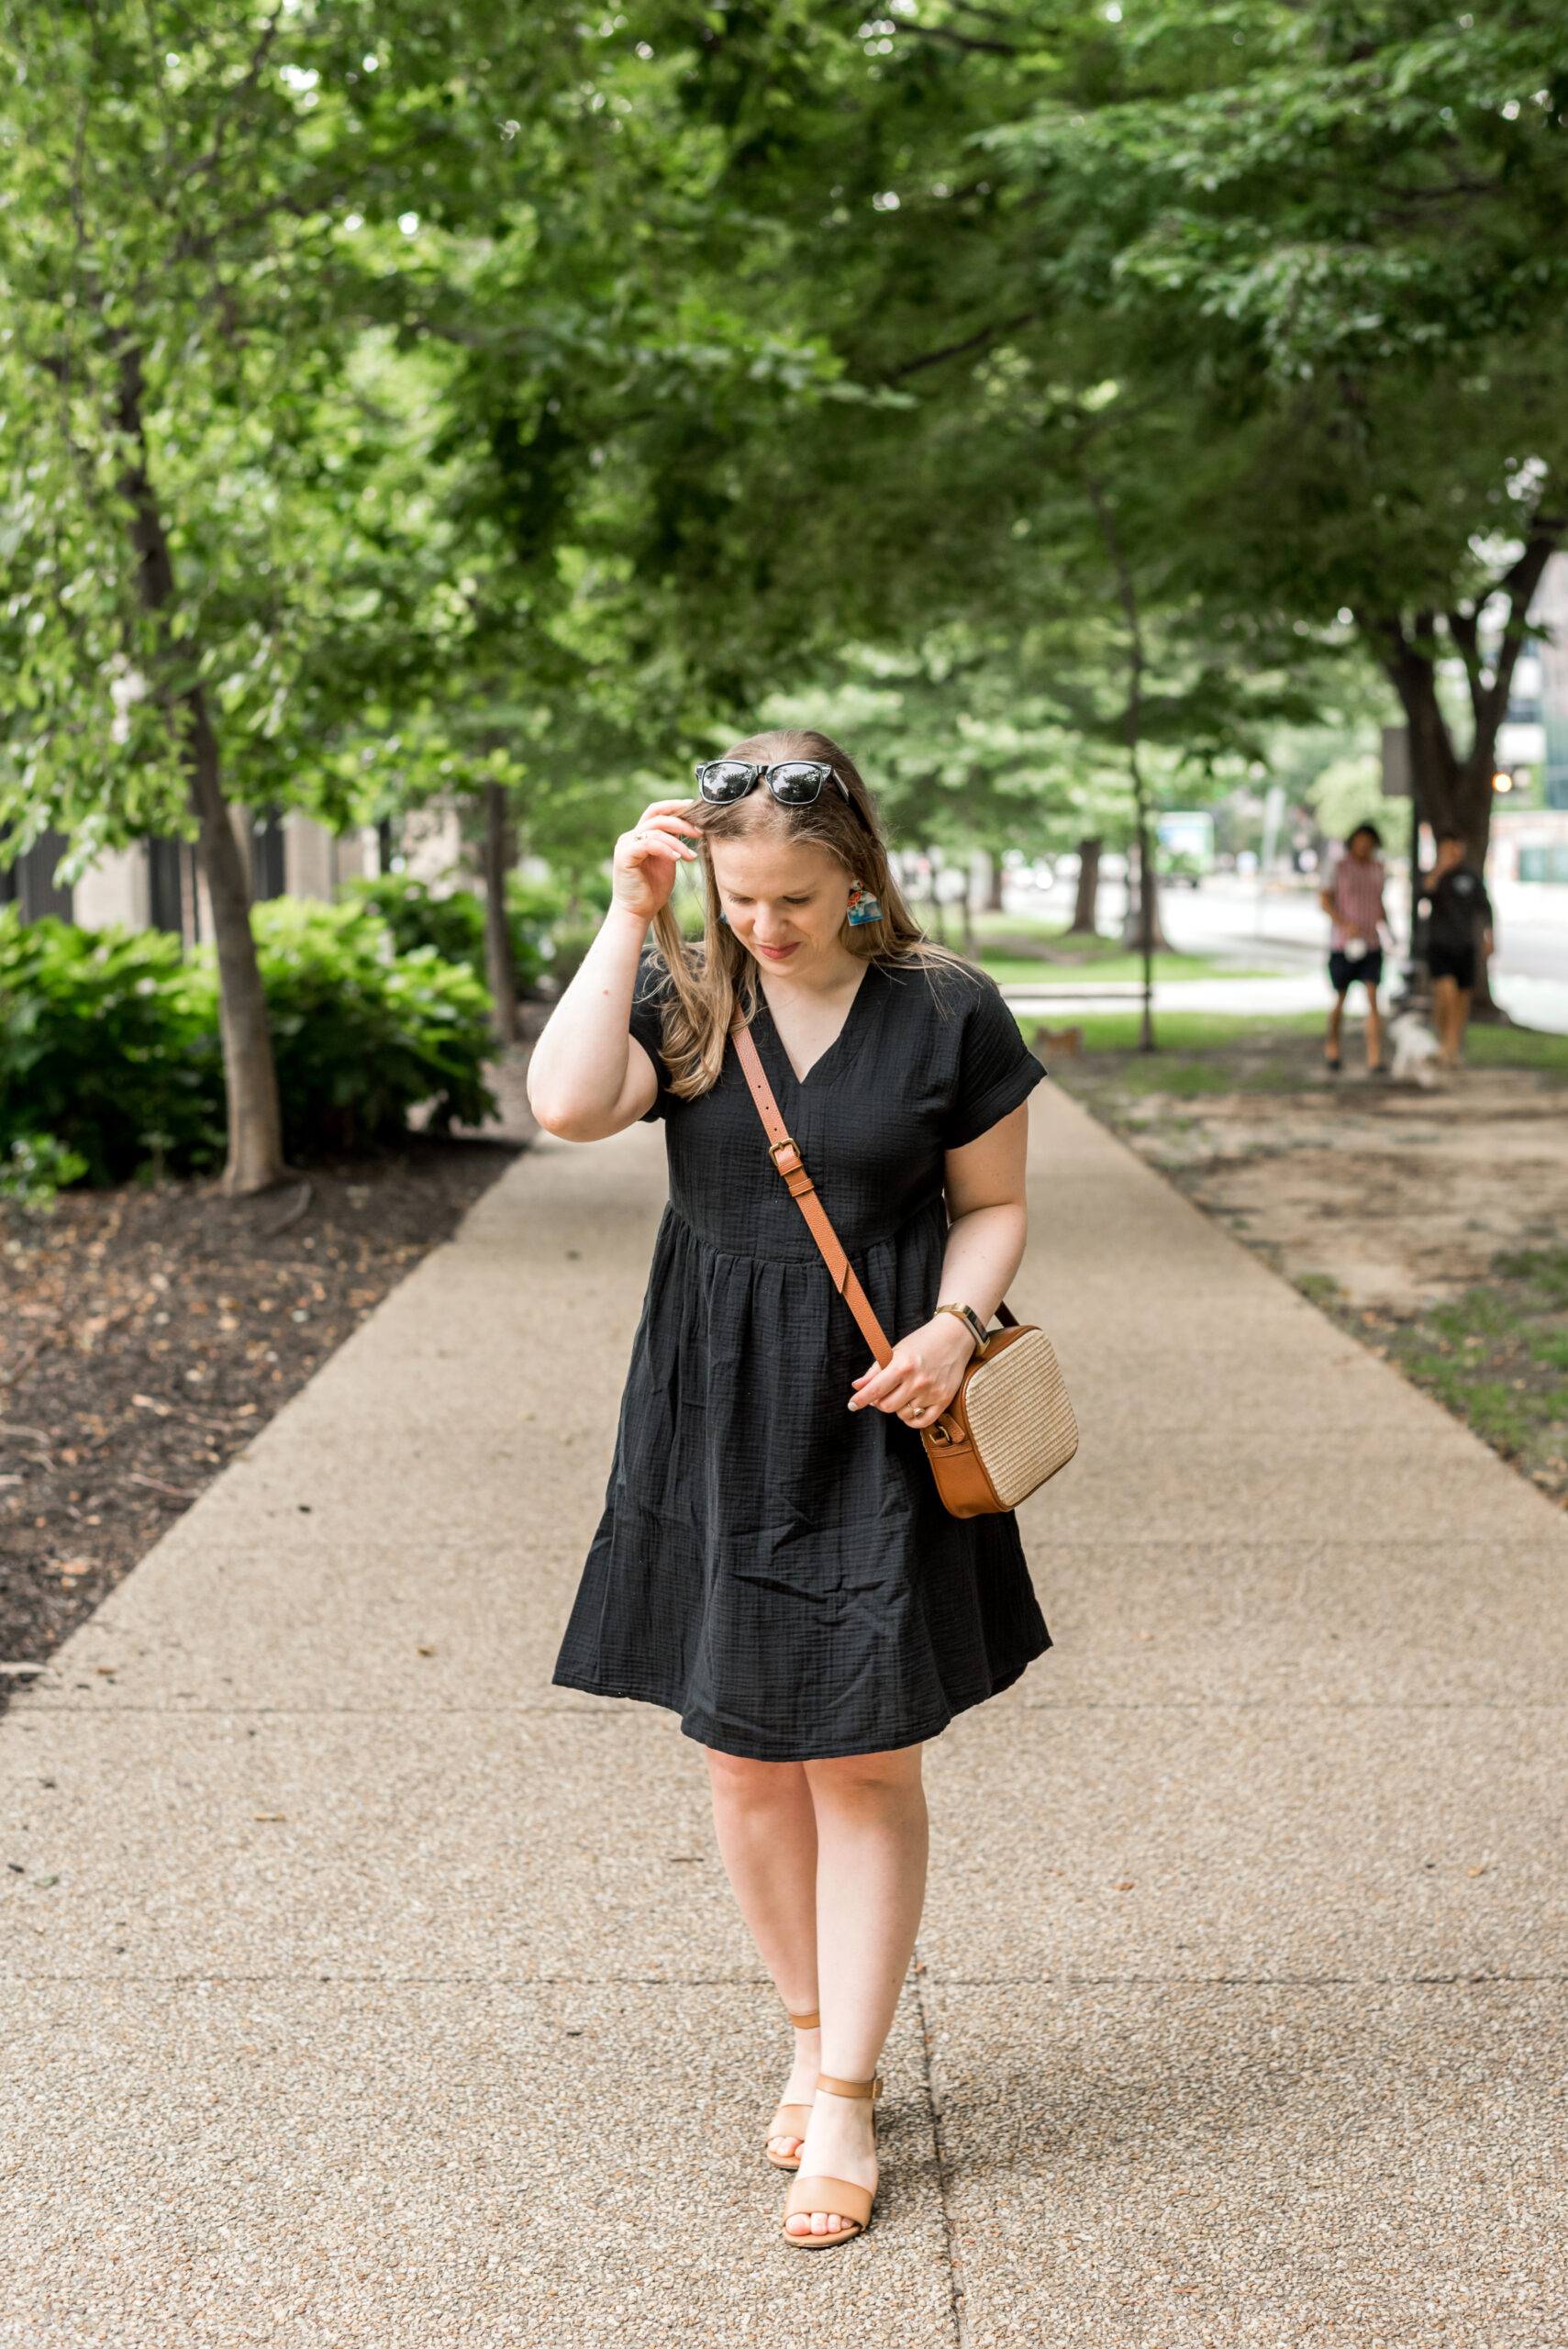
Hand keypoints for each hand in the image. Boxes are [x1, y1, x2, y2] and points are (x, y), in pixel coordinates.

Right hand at [611, 799, 701, 921]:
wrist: (637, 912)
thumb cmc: (652, 890)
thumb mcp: (668, 861)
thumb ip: (673, 843)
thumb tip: (691, 827)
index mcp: (640, 835)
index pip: (657, 811)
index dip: (675, 805)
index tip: (695, 808)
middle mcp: (630, 836)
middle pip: (657, 816)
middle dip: (682, 820)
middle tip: (700, 831)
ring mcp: (625, 845)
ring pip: (656, 830)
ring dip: (678, 841)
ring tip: (692, 857)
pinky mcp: (625, 856)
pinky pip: (648, 844)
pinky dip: (666, 849)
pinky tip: (678, 858)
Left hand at [848, 1313, 974, 1425]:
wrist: (954, 1337)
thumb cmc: (922, 1342)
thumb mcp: (895, 1351)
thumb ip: (875, 1371)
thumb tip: (857, 1386)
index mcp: (902, 1365)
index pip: (875, 1390)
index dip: (860, 1399)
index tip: (851, 1405)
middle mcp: (917, 1381)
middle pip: (887, 1406)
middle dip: (879, 1402)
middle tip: (882, 1393)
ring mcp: (932, 1392)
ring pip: (903, 1414)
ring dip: (898, 1408)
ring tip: (902, 1394)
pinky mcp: (944, 1400)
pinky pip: (922, 1421)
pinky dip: (912, 1419)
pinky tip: (910, 1409)